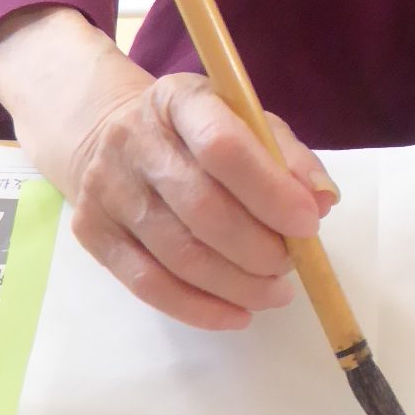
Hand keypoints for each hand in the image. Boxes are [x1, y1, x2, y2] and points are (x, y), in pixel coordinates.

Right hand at [0, 7, 335, 329]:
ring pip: (178, 254)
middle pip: (202, 209)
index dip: (270, 191)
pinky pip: (148, 285)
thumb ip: (288, 158)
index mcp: (179, 100)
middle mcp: (134, 140)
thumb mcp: (246, 123)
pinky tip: (236, 313)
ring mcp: (107, 188)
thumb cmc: (196, 134)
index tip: (308, 224)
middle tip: (290, 265)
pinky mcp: (92, 233)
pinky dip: (200, 309)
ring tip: (274, 292)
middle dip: (259, 249)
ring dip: (238, 284)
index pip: (224, 146)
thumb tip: (322, 200)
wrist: (104, 136)